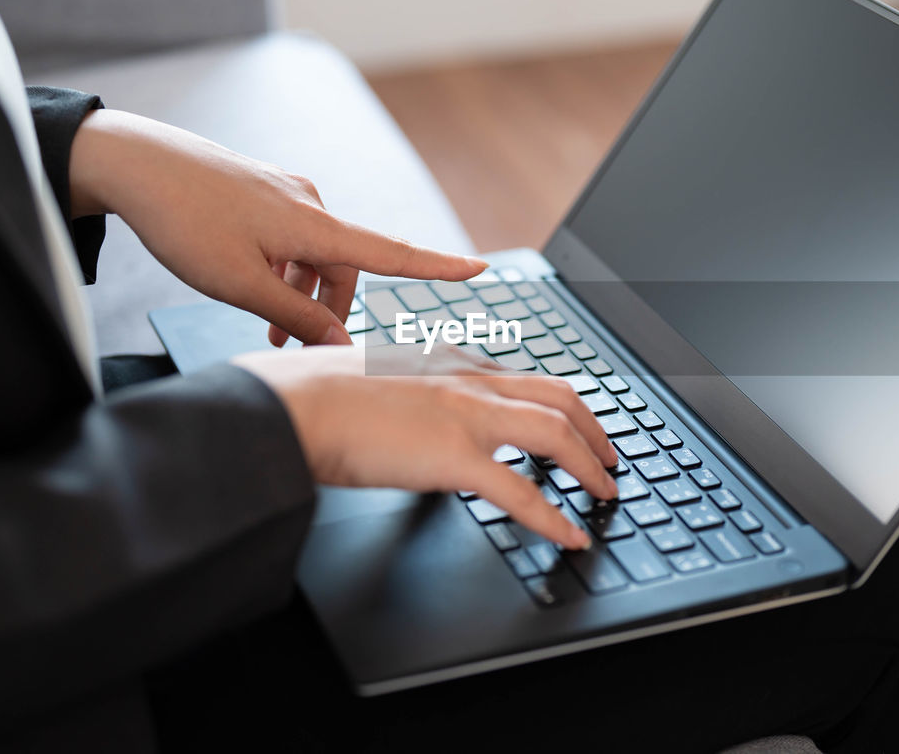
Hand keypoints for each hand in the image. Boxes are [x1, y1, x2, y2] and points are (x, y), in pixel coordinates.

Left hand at [68, 109, 484, 345]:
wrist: (132, 162)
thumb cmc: (183, 220)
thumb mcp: (239, 284)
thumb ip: (294, 318)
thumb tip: (339, 345)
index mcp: (314, 226)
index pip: (392, 254)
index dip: (438, 266)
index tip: (480, 268)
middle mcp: (311, 204)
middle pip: (343, 269)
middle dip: (324, 310)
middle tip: (285, 342)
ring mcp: (287, 194)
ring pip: (313, 257)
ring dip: (297, 293)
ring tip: (260, 321)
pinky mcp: (264, 191)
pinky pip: (290, 238)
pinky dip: (279, 267)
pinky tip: (244, 279)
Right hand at [233, 343, 619, 548]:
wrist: (289, 405)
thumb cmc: (314, 396)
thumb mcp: (375, 379)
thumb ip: (408, 394)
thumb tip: (414, 418)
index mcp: (448, 362)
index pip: (523, 378)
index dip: (560, 402)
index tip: (574, 422)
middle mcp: (467, 381)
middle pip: (559, 397)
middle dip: (594, 429)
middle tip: (609, 457)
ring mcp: (467, 416)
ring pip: (556, 435)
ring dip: (590, 467)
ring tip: (605, 492)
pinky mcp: (456, 457)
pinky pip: (523, 493)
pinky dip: (555, 518)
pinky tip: (569, 536)